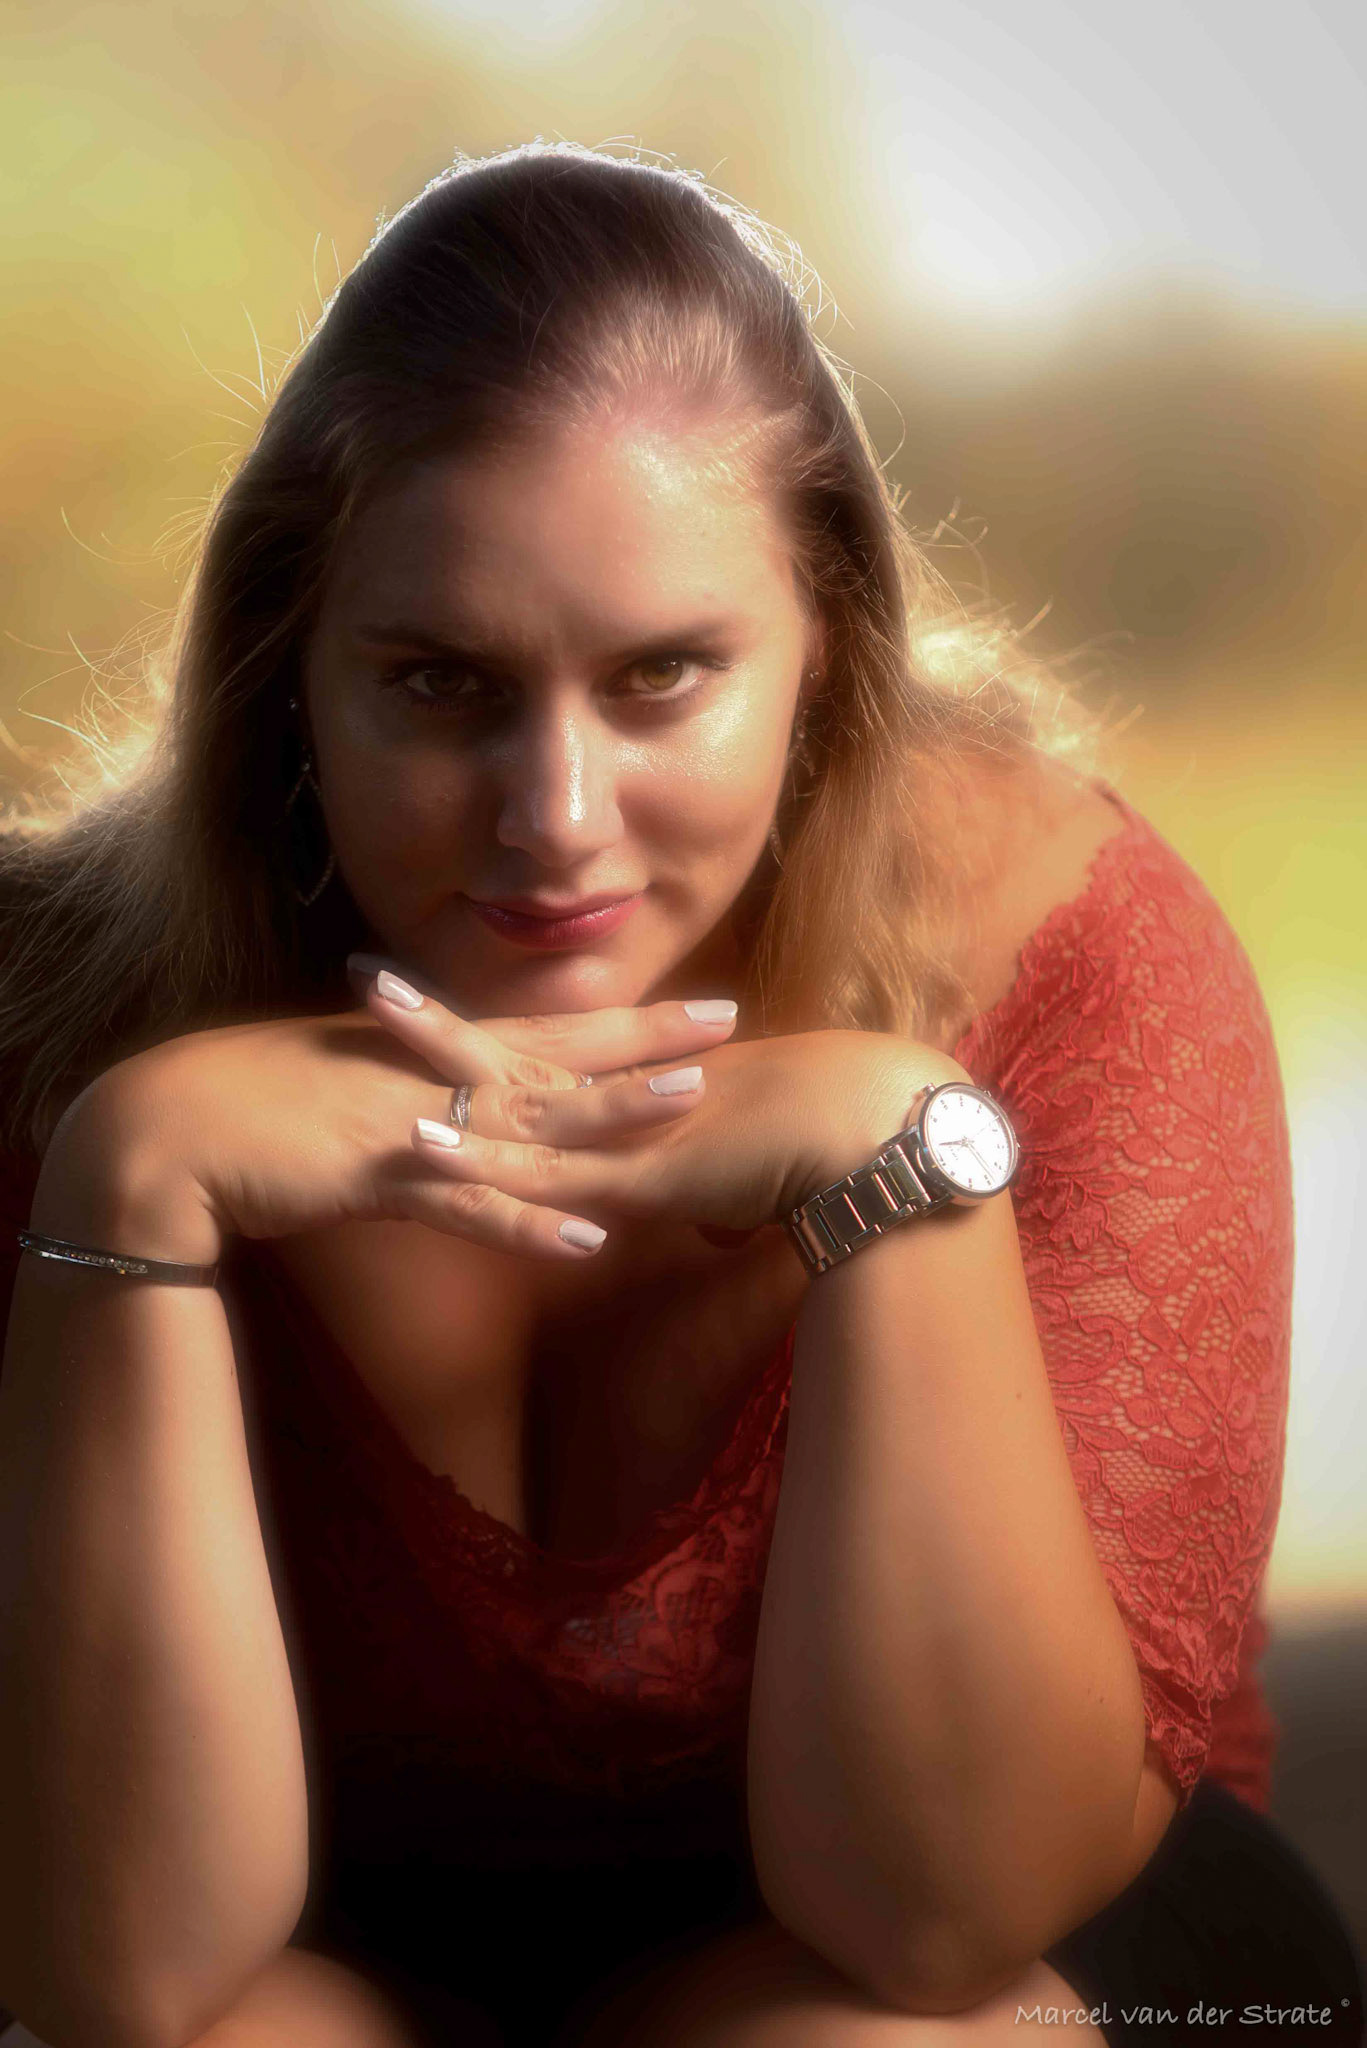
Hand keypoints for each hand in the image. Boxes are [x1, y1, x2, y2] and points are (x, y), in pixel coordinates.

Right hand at [40, 976, 740, 1265]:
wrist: (167, 1126)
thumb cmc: (249, 1104)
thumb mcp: (349, 1083)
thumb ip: (412, 1087)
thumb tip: (457, 1102)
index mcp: (428, 1052)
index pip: (544, 1031)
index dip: (618, 1023)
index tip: (687, 1008)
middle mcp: (432, 1076)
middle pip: (560, 1057)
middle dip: (645, 1043)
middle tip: (727, 1023)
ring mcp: (411, 1123)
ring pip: (532, 1118)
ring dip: (611, 1115)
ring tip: (688, 1106)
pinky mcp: (378, 1177)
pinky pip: (468, 1204)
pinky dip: (527, 1221)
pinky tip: (586, 1238)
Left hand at [367, 993, 969, 1242]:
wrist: (869, 1131)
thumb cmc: (823, 1144)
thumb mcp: (745, 1160)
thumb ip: (711, 1175)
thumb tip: (708, 1196)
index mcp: (639, 1086)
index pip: (547, 1053)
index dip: (485, 1032)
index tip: (429, 1006)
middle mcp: (618, 1097)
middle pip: (507, 1050)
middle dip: (434, 1017)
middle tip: (363, 971)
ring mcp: (619, 1133)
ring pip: (506, 1092)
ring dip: (433, 1054)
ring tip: (368, 1011)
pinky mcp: (629, 1177)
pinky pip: (536, 1174)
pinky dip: (475, 1163)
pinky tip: (416, 1147)